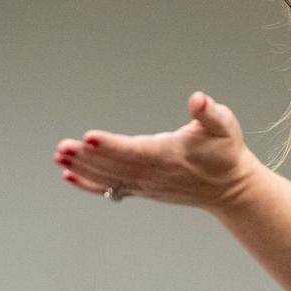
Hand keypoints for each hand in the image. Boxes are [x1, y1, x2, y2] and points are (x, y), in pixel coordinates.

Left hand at [54, 92, 261, 211]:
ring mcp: (146, 185)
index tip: (88, 138)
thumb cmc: (226, 152)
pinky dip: (89, 185)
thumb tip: (198, 99)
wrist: (231, 188)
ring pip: (109, 178)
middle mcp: (154, 174)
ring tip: (59, 157)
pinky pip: (112, 189)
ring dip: (83, 169)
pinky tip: (69, 177)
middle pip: (115, 166)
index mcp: (170, 155)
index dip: (111, 145)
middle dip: (87, 157)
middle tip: (63, 147)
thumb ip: (210, 112)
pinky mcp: (143, 190)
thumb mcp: (225, 126)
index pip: (135, 150)